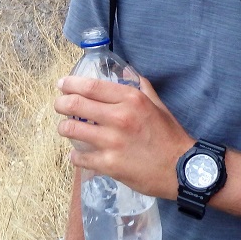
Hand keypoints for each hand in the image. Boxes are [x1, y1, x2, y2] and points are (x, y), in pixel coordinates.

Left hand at [54, 75, 192, 198]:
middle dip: (61, 103)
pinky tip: (78, 154)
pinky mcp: (109, 165)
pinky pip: (79, 157)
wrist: (181, 169)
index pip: (91, 86)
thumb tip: (125, 70)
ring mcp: (112, 142)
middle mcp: (120, 117)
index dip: (71, 84)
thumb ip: (140, 86)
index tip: (62, 84)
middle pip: (75, 104)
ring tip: (65, 128)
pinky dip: (75, 155)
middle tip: (59, 105)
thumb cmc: (169, 135)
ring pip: (71, 129)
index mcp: (131, 99)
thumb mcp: (157, 105)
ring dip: (64, 128)